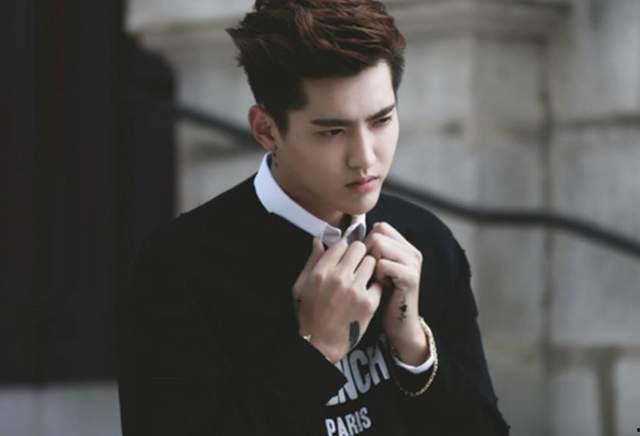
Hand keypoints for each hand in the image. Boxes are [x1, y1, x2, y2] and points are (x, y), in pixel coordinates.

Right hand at [292, 238, 383, 362]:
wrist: (319, 344)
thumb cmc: (308, 315)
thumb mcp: (300, 286)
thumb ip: (311, 261)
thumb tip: (318, 242)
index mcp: (321, 272)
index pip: (341, 244)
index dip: (344, 248)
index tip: (345, 255)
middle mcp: (339, 278)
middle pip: (359, 248)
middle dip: (358, 254)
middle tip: (356, 263)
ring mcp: (355, 290)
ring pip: (372, 262)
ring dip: (368, 267)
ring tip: (362, 277)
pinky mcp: (369, 303)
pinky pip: (379, 282)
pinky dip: (375, 285)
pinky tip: (367, 291)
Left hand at [365, 222, 428, 364]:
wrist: (399, 324)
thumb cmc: (382, 296)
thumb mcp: (376, 269)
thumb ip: (368, 250)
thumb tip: (346, 234)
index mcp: (404, 247)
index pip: (380, 227)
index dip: (367, 241)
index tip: (366, 260)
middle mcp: (412, 251)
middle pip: (378, 234)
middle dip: (367, 252)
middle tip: (371, 272)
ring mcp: (413, 263)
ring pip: (379, 245)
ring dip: (371, 263)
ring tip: (376, 278)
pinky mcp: (410, 277)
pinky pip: (383, 264)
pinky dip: (377, 275)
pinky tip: (381, 285)